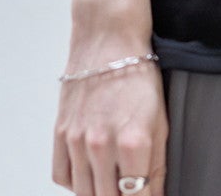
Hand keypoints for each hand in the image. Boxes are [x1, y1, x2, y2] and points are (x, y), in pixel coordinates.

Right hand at [53, 41, 168, 195]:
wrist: (109, 39)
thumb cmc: (139, 75)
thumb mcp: (160, 119)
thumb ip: (157, 164)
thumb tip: (155, 195)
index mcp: (133, 141)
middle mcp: (101, 145)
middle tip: (130, 189)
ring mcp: (76, 140)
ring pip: (84, 194)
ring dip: (99, 193)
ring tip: (113, 183)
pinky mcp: (59, 134)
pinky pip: (62, 177)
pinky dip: (76, 182)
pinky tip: (91, 172)